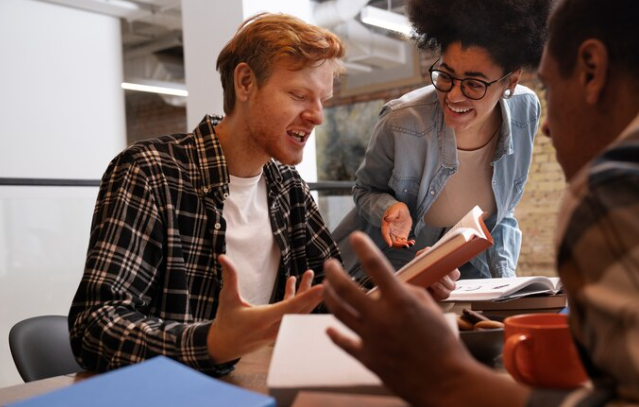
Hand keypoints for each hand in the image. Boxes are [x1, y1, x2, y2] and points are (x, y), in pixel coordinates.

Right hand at [207, 255, 322, 363]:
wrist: (224, 346)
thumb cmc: (225, 321)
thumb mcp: (227, 298)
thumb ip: (229, 277)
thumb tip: (223, 256)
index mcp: (263, 319)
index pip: (291, 307)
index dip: (307, 296)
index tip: (323, 287)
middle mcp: (275, 326)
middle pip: (301, 309)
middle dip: (314, 293)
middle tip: (329, 279)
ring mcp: (279, 329)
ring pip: (298, 311)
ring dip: (305, 293)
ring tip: (308, 273)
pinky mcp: (278, 328)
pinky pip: (291, 313)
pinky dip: (294, 298)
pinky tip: (292, 281)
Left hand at [322, 232, 525, 406]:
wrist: (446, 381)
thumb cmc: (443, 343)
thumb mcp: (429, 308)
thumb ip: (406, 292)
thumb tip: (392, 286)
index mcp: (400, 301)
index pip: (376, 266)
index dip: (363, 247)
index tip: (355, 236)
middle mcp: (381, 317)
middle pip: (345, 288)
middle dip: (333, 271)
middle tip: (330, 264)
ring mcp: (371, 338)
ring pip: (338, 312)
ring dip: (329, 296)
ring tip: (326, 287)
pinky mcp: (367, 358)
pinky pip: (343, 342)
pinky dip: (334, 334)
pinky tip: (329, 328)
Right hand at [381, 202, 414, 247]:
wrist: (402, 211)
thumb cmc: (397, 208)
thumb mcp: (395, 209)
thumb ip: (391, 215)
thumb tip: (386, 219)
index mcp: (386, 225)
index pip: (385, 233)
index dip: (386, 239)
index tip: (390, 244)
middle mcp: (390, 232)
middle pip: (392, 241)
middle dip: (398, 245)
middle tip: (405, 245)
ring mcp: (396, 234)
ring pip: (398, 243)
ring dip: (404, 245)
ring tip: (411, 243)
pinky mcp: (401, 236)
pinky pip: (403, 242)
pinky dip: (408, 244)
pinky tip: (412, 242)